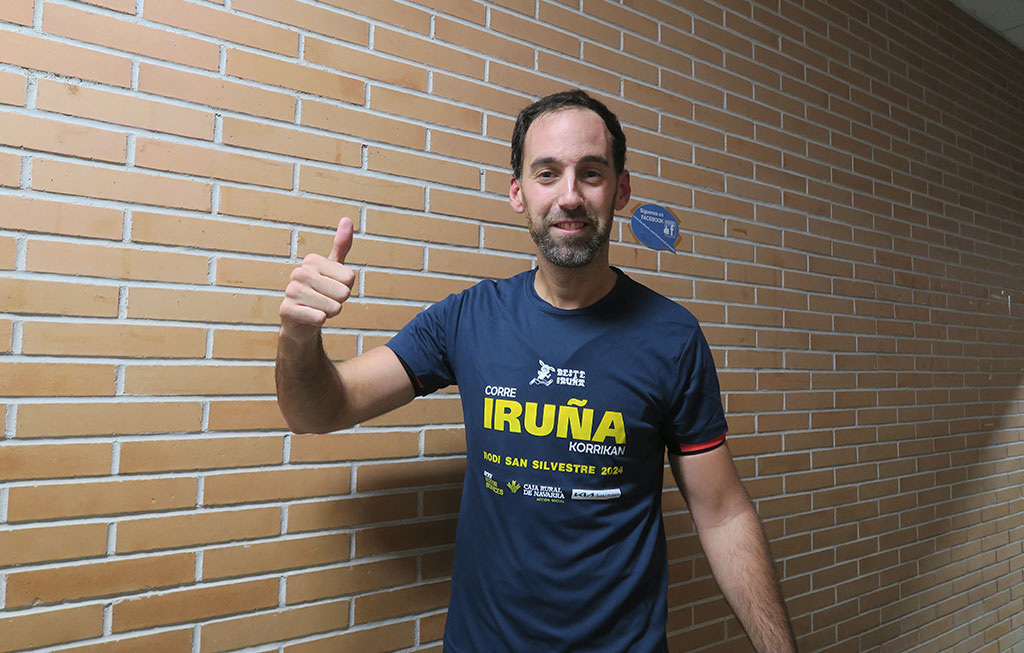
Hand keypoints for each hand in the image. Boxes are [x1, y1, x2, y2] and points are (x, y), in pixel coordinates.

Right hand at [279, 217, 355, 342]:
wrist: (302, 321)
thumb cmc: (322, 293)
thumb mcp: (334, 269)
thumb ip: (342, 245)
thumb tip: (347, 219)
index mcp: (312, 260)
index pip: (350, 277)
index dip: (346, 287)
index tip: (333, 287)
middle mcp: (299, 272)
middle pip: (343, 293)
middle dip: (339, 302)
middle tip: (326, 301)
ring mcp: (291, 291)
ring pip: (333, 307)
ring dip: (331, 312)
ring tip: (319, 309)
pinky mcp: (286, 310)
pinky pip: (319, 318)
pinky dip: (321, 321)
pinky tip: (312, 317)